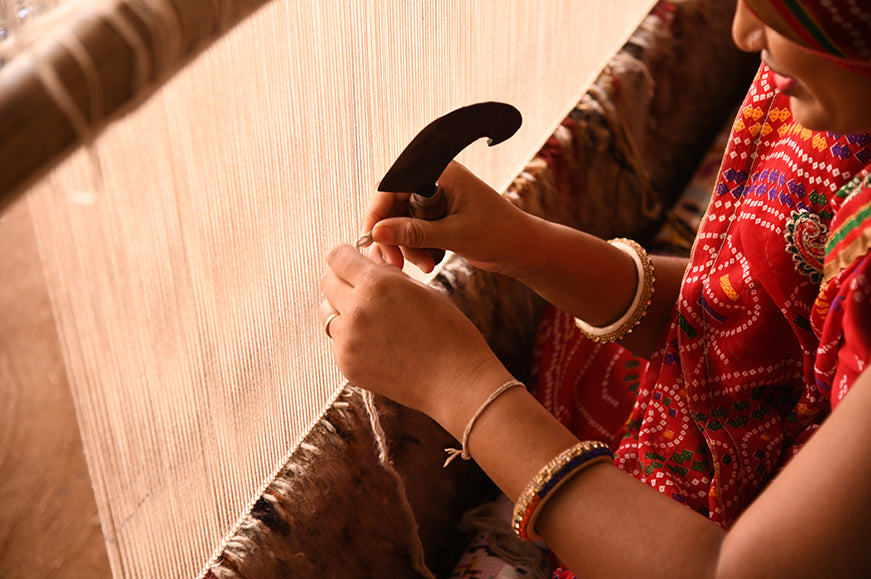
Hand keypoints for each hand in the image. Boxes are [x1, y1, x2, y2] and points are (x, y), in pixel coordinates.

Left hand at [319, 244, 509, 426]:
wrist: (456, 381)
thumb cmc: (448, 331)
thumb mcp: (422, 290)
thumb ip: (388, 273)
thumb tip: (368, 256)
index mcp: (376, 285)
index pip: (337, 257)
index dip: (347, 257)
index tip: (356, 263)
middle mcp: (356, 310)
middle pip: (327, 282)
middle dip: (343, 281)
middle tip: (365, 290)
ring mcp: (348, 341)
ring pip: (328, 313)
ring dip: (344, 311)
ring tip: (374, 320)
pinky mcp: (347, 365)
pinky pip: (338, 341)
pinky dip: (352, 338)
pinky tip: (380, 344)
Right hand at [364, 161, 535, 275]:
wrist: (523, 248)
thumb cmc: (498, 234)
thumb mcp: (455, 235)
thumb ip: (414, 233)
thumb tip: (377, 233)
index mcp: (439, 171)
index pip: (392, 184)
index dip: (377, 211)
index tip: (373, 239)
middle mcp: (433, 180)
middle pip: (391, 204)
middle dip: (392, 236)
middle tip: (396, 263)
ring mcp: (433, 199)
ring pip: (399, 221)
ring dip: (406, 247)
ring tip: (426, 266)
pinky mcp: (436, 216)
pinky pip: (411, 231)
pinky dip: (415, 249)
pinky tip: (430, 262)